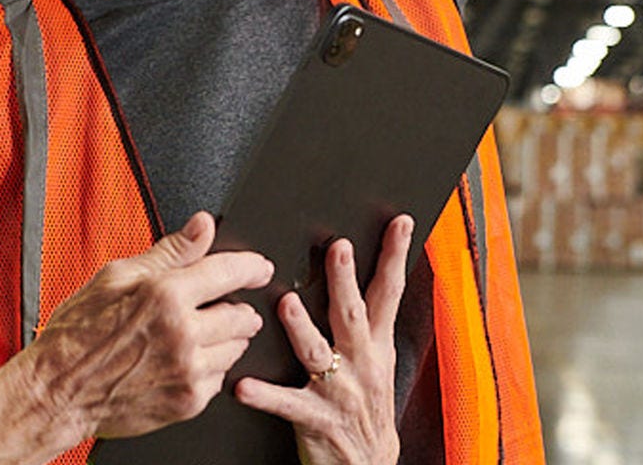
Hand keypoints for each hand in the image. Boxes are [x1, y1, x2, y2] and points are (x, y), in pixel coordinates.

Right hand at [24, 211, 273, 441]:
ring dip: (224, 339)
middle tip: (216, 306)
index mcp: (165, 295)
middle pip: (243, 315)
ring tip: (191, 335)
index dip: (251, 266)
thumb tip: (202, 226)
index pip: (229, 271)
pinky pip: (220, 378)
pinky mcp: (189, 401)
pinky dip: (209, 367)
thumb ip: (169, 252)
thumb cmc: (78, 335)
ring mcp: (188, 371)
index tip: (259, 268)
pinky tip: (181, 361)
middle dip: (236, 307)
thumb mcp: (116, 277)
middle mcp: (183, 333)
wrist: (58, 392)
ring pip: (236, 348)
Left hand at [233, 214, 413, 464]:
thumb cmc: (363, 407)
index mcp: (375, 345)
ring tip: (285, 304)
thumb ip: (363, 322)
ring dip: (302, 327)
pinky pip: (288, 405)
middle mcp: (362, 364)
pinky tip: (243, 386)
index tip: (399, 222)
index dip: (395, 256)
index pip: (388, 292)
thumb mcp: (375, 362)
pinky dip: (265, 395)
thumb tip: (350, 272)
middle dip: (345, 281)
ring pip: (318, 353)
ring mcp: (340, 392)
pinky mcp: (317, 420)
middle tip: (337, 248)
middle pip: (354, 314)